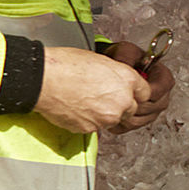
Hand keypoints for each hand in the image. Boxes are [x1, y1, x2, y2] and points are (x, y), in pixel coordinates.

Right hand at [31, 44, 149, 134]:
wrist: (44, 80)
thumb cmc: (65, 65)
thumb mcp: (99, 61)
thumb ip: (115, 75)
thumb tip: (116, 81)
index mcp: (126, 79)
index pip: (144, 92)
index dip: (133, 92)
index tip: (127, 93)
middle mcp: (122, 100)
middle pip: (131, 109)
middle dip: (119, 105)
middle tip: (101, 97)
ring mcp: (107, 117)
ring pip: (113, 120)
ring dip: (104, 114)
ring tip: (85, 100)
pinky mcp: (92, 128)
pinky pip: (95, 127)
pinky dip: (88, 120)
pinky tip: (76, 108)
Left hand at [110, 43, 177, 124]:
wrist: (114, 67)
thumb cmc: (123, 57)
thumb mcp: (126, 51)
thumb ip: (127, 58)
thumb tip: (126, 67)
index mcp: (163, 77)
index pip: (160, 91)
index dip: (146, 94)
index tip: (132, 92)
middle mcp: (161, 95)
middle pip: (155, 108)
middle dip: (136, 106)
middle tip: (121, 101)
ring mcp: (152, 108)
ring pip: (144, 120)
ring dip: (128, 116)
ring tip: (114, 108)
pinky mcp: (142, 118)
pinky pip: (134, 127)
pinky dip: (122, 124)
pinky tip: (112, 116)